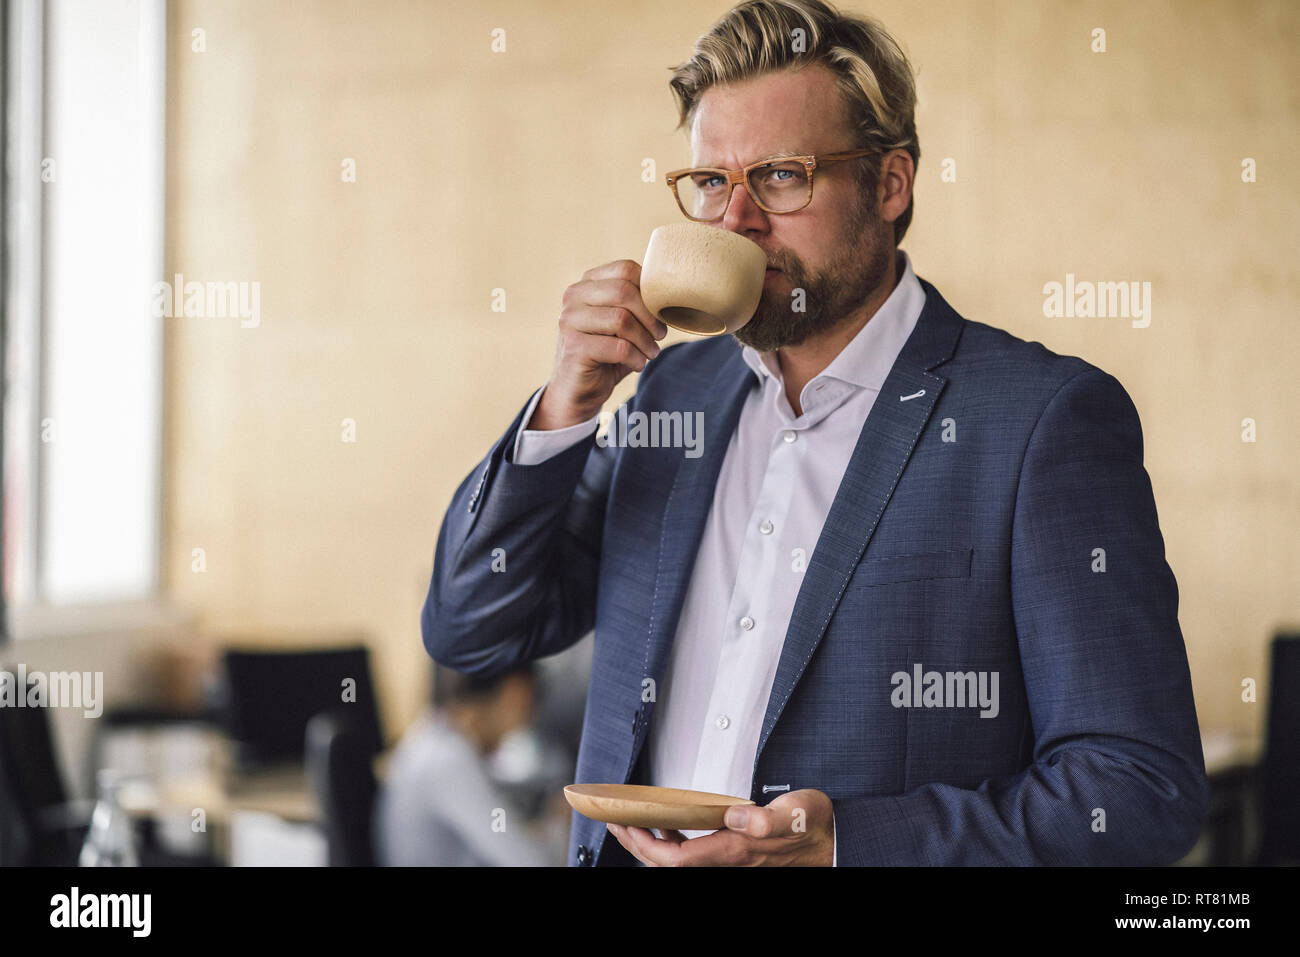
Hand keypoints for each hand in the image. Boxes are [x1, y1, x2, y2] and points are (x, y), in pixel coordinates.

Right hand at [531, 260, 667, 429]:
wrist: (578, 389)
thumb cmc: (607, 352)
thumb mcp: (623, 323)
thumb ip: (637, 303)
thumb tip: (673, 292)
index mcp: (587, 283)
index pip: (625, 269)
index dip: (651, 290)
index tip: (662, 313)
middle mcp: (574, 296)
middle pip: (624, 291)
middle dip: (650, 315)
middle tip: (660, 335)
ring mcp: (570, 321)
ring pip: (621, 319)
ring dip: (645, 340)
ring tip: (650, 352)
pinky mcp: (574, 348)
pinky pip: (618, 348)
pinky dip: (636, 358)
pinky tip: (637, 364)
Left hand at [605, 789, 833, 865]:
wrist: (834, 841)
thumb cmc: (813, 827)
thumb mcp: (793, 814)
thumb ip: (764, 819)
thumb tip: (733, 816)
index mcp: (735, 849)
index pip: (677, 858)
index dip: (646, 845)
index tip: (624, 825)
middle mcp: (728, 858)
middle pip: (668, 862)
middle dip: (636, 843)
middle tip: (613, 821)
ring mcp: (729, 857)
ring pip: (677, 857)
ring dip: (650, 840)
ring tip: (630, 821)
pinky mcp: (734, 850)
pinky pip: (691, 850)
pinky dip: (670, 837)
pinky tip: (666, 822)